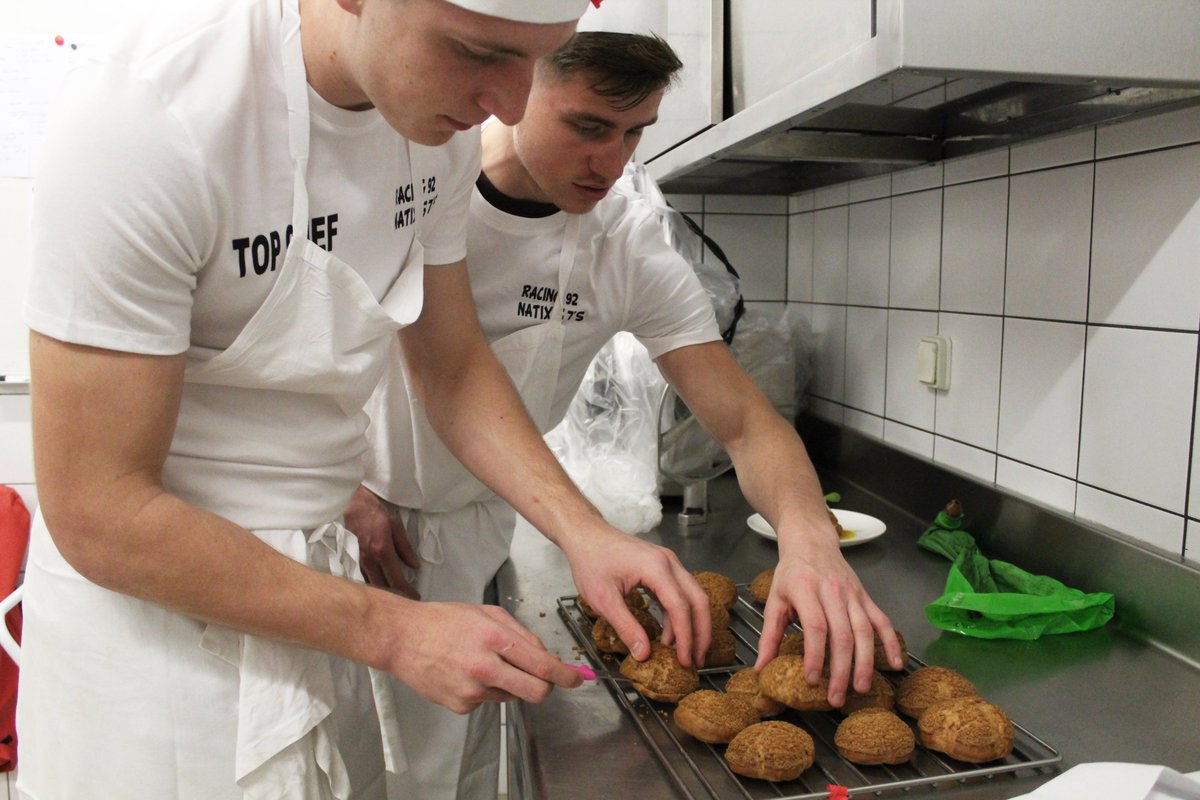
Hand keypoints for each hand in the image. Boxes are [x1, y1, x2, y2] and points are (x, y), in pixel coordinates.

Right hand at [343, 484, 420, 598]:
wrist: (354, 506)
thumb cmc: (376, 514)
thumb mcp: (396, 527)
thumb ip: (405, 548)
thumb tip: (415, 566)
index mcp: (382, 551)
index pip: (396, 579)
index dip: (407, 591)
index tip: (416, 597)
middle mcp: (369, 560)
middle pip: (383, 588)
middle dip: (397, 596)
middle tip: (408, 600)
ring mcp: (358, 562)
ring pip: (371, 586)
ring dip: (384, 593)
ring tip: (397, 596)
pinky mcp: (352, 561)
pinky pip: (363, 579)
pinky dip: (373, 585)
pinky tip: (381, 588)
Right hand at [381, 599, 583, 712]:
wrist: (401, 638)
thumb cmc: (443, 620)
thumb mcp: (488, 613)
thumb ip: (521, 633)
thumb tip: (545, 655)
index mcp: (494, 639)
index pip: (542, 665)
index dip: (565, 675)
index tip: (576, 679)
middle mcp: (485, 667)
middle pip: (535, 692)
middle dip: (546, 688)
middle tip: (545, 680)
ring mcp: (471, 690)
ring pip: (510, 695)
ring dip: (508, 683)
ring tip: (483, 662)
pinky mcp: (460, 706)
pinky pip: (487, 701)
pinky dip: (485, 689)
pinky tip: (466, 673)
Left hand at [560, 523, 710, 666]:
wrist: (586, 535)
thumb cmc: (591, 560)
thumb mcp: (603, 599)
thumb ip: (626, 627)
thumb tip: (643, 654)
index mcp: (656, 568)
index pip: (680, 607)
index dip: (686, 637)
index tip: (685, 660)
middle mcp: (669, 563)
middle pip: (698, 600)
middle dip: (701, 633)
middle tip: (696, 660)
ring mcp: (668, 563)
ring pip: (692, 596)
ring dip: (692, 625)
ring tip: (684, 652)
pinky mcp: (663, 567)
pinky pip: (679, 592)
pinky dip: (679, 615)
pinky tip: (669, 635)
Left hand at [753, 543, 901, 707]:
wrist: (811, 541)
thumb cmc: (791, 573)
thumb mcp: (774, 600)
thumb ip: (769, 635)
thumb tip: (760, 669)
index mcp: (806, 590)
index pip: (815, 627)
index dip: (815, 656)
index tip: (812, 680)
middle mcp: (832, 591)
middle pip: (842, 635)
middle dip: (841, 670)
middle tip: (836, 698)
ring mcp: (853, 594)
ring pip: (863, 631)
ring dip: (864, 662)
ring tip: (861, 688)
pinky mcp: (866, 596)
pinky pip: (882, 621)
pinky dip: (891, 642)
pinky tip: (894, 664)